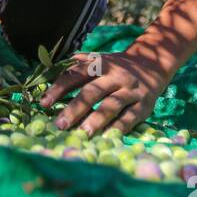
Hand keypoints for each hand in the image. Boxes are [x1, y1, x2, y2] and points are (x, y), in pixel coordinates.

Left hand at [38, 49, 170, 134]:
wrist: (152, 64)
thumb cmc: (115, 67)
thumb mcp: (97, 59)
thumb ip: (75, 65)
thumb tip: (46, 71)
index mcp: (99, 64)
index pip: (76, 74)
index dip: (59, 88)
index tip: (44, 104)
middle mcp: (115, 76)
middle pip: (92, 91)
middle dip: (75, 108)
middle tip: (60, 125)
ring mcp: (130, 90)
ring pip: (112, 104)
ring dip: (96, 119)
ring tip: (83, 133)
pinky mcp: (144, 104)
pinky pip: (131, 117)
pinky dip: (119, 127)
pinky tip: (107, 137)